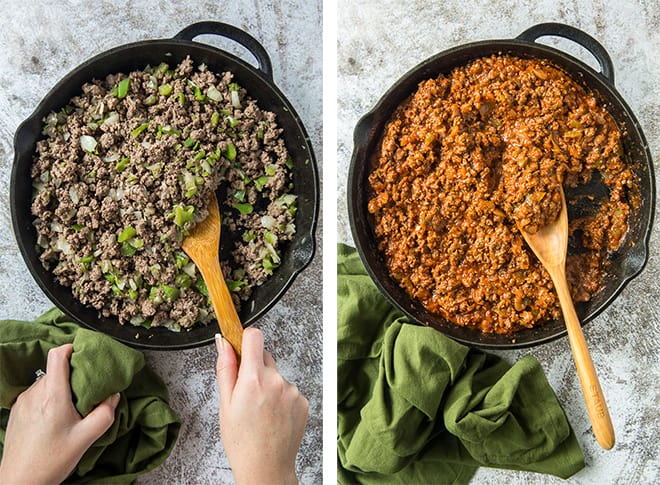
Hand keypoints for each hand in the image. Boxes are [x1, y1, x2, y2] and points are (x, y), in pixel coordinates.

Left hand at [0, 344, 119, 484]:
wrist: (19, 484)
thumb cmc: (50, 462)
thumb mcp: (86, 438)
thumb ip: (105, 413)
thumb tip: (112, 396)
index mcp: (52, 396)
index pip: (58, 355)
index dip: (72, 348)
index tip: (85, 354)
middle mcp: (34, 394)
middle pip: (56, 369)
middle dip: (73, 376)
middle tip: (86, 391)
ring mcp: (23, 402)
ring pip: (47, 382)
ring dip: (61, 389)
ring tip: (72, 409)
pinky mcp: (17, 411)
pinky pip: (37, 395)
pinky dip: (50, 399)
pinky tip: (57, 419)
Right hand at [215, 329, 308, 484]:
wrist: (266, 468)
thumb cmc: (242, 441)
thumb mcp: (225, 404)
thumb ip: (226, 369)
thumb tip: (224, 343)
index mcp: (254, 379)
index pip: (254, 336)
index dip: (246, 340)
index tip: (241, 348)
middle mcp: (276, 381)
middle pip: (265, 357)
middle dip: (255, 369)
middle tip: (246, 394)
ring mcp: (292, 391)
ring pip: (276, 375)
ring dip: (269, 386)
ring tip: (260, 411)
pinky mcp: (302, 401)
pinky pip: (288, 390)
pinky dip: (281, 398)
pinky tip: (273, 416)